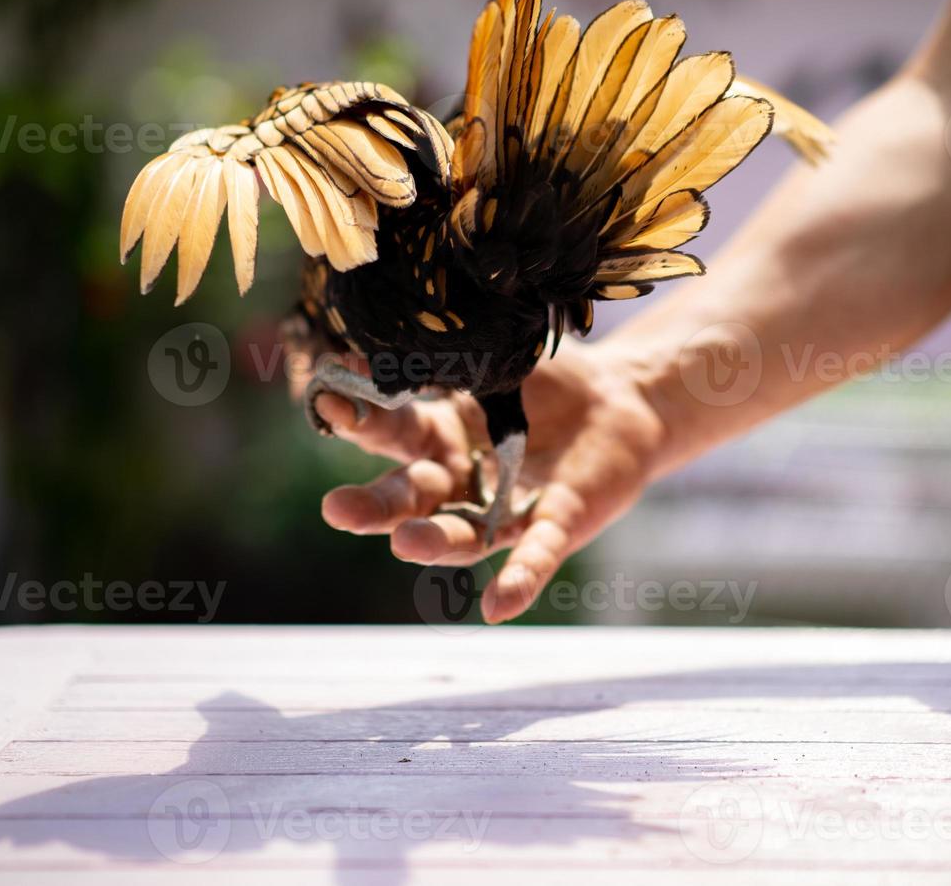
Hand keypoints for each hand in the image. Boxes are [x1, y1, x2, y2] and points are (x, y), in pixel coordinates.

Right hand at [313, 340, 667, 622]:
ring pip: (463, 532)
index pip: (391, 431)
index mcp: (439, 435)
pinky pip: (535, 556)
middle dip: (375, 506)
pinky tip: (496, 608)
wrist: (621, 398)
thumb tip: (391, 342)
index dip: (361, 417)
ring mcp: (506, 508)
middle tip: (337, 510)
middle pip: (412, 497)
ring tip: (404, 543)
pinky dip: (517, 581)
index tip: (328, 398)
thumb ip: (449, 364)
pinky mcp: (556, 524)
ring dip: (434, 542)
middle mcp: (463, 480)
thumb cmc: (549, 381)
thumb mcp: (494, 361)